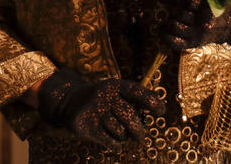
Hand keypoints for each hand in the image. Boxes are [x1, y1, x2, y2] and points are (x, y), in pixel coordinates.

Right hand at [37, 68, 163, 147]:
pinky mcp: (87, 126)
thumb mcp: (114, 92)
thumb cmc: (102, 100)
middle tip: (140, 136)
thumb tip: (157, 110)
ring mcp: (95, 111)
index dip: (151, 101)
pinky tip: (115, 143)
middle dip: (138, 130)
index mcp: (114, 85)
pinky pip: (110, 142)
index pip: (137, 91)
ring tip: (121, 134)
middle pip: (130, 116)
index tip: (160, 111)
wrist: (69, 102)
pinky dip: (117, 145)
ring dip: (124, 137)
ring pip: (120, 131)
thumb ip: (133, 99)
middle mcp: (105, 96)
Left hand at [159, 0, 230, 51]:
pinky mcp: (196, 43)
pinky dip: (165, 35)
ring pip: (174, 26)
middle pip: (176, 12)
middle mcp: (205, 20)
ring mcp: (200, 34)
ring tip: (172, 15)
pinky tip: (164, 28)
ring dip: (169, 19)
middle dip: (172, 6)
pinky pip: (174, 42)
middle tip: (174, 4)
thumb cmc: (224, 2)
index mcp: (209, 4)